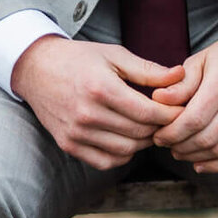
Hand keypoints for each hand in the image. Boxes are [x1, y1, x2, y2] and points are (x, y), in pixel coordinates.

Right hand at [12, 36, 184, 170]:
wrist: (36, 69)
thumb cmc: (79, 59)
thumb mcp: (115, 55)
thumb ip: (149, 70)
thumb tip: (181, 76)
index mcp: (101, 89)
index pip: (148, 113)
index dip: (170, 114)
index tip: (181, 110)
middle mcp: (87, 114)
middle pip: (140, 133)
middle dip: (160, 128)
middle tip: (169, 119)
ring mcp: (76, 133)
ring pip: (126, 150)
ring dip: (143, 142)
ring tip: (149, 127)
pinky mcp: (68, 145)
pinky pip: (106, 162)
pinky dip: (123, 154)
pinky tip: (127, 139)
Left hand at [151, 28, 217, 172]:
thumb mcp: (201, 60)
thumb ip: (181, 83)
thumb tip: (158, 100)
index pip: (193, 120)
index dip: (171, 133)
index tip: (158, 136)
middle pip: (205, 138)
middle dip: (180, 146)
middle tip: (166, 144)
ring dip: (195, 156)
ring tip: (179, 151)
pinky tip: (200, 163)